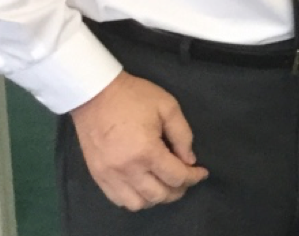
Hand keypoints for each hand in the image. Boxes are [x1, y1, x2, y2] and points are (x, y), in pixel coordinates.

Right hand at [69, 71, 208, 210]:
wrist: (95, 95)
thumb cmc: (134, 97)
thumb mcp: (168, 107)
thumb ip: (183, 135)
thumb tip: (189, 160)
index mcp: (146, 151)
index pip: (176, 176)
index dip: (194, 177)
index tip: (202, 172)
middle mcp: (127, 170)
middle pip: (159, 195)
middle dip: (178, 190)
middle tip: (186, 178)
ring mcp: (110, 176)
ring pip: (138, 203)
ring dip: (156, 197)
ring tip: (165, 183)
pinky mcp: (98, 177)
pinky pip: (119, 200)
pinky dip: (136, 198)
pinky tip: (144, 186)